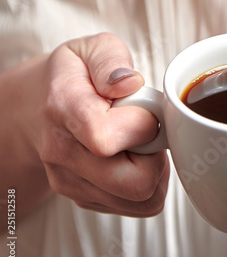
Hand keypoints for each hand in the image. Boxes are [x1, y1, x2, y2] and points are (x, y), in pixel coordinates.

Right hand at [10, 33, 168, 216]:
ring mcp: (71, 182)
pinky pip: (139, 207)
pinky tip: (134, 159)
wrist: (39, 109)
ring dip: (156, 173)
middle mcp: (63, 153)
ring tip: (141, 145)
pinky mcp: (84, 199)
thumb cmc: (74, 78)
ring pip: (143, 200)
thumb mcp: (91, 49)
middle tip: (149, 134)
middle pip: (134, 183)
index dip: (141, 126)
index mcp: (64, 109)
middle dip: (157, 158)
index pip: (106, 138)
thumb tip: (128, 83)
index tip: (144, 111)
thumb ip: (111, 60)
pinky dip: (148, 185)